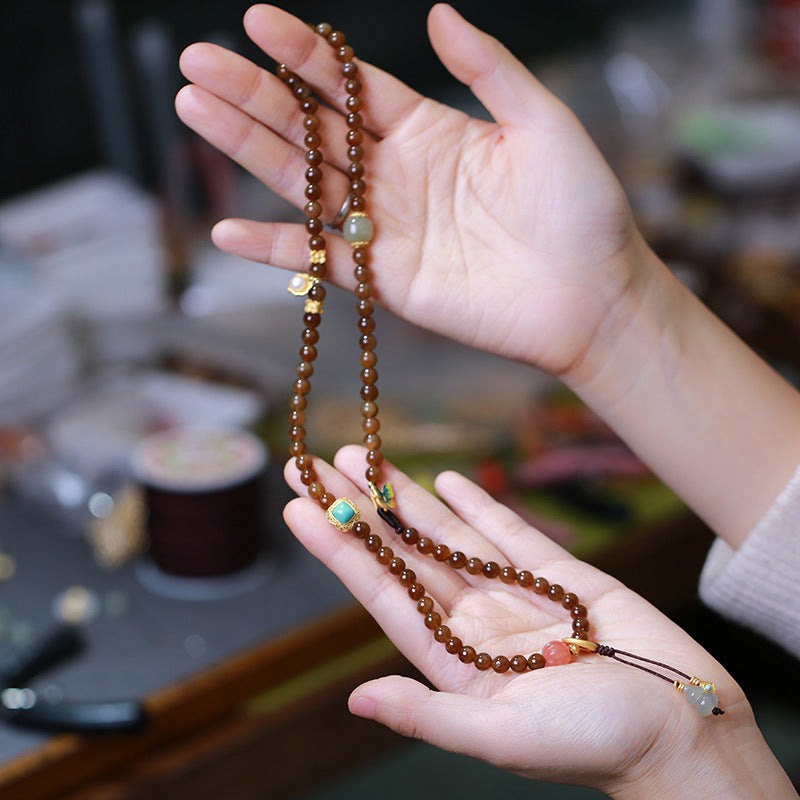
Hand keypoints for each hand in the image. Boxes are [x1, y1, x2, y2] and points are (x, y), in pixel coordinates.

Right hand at [176, 3, 650, 377]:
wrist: (593, 295)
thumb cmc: (582, 208)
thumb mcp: (542, 123)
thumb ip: (489, 70)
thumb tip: (438, 13)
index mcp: (430, 129)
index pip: (351, 86)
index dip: (304, 56)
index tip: (257, 20)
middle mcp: (397, 174)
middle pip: (312, 129)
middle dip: (254, 97)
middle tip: (197, 64)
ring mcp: (386, 227)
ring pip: (304, 185)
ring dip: (248, 153)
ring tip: (194, 113)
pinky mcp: (385, 280)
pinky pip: (320, 260)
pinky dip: (276, 249)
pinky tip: (226, 228)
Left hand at [283, 447, 793, 797]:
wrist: (684, 729)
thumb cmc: (600, 746)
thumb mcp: (507, 738)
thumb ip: (430, 716)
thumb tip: (357, 699)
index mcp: (456, 660)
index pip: (383, 592)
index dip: (339, 549)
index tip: (300, 507)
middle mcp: (476, 620)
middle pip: (405, 552)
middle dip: (360, 507)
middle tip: (316, 462)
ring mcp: (513, 592)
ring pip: (448, 532)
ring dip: (406, 493)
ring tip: (367, 454)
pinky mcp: (558, 573)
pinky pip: (507, 531)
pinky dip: (477, 502)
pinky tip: (446, 478)